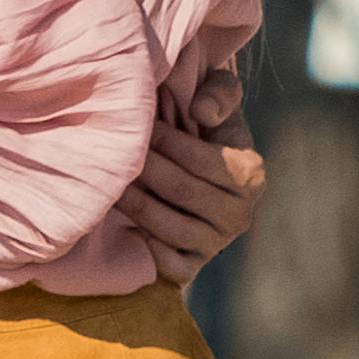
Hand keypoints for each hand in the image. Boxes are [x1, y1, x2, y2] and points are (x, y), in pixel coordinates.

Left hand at [129, 66, 265, 284]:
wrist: (203, 180)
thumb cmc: (207, 132)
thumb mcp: (221, 104)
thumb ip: (220, 92)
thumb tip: (200, 110)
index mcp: (250, 174)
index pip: (200, 159)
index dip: (164, 140)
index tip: (137, 125)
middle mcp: (239, 214)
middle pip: (181, 191)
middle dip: (144, 169)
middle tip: (113, 152)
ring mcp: (216, 243)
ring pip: (169, 227)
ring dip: (134, 203)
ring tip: (109, 182)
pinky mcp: (194, 265)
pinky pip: (168, 263)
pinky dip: (143, 243)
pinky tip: (122, 221)